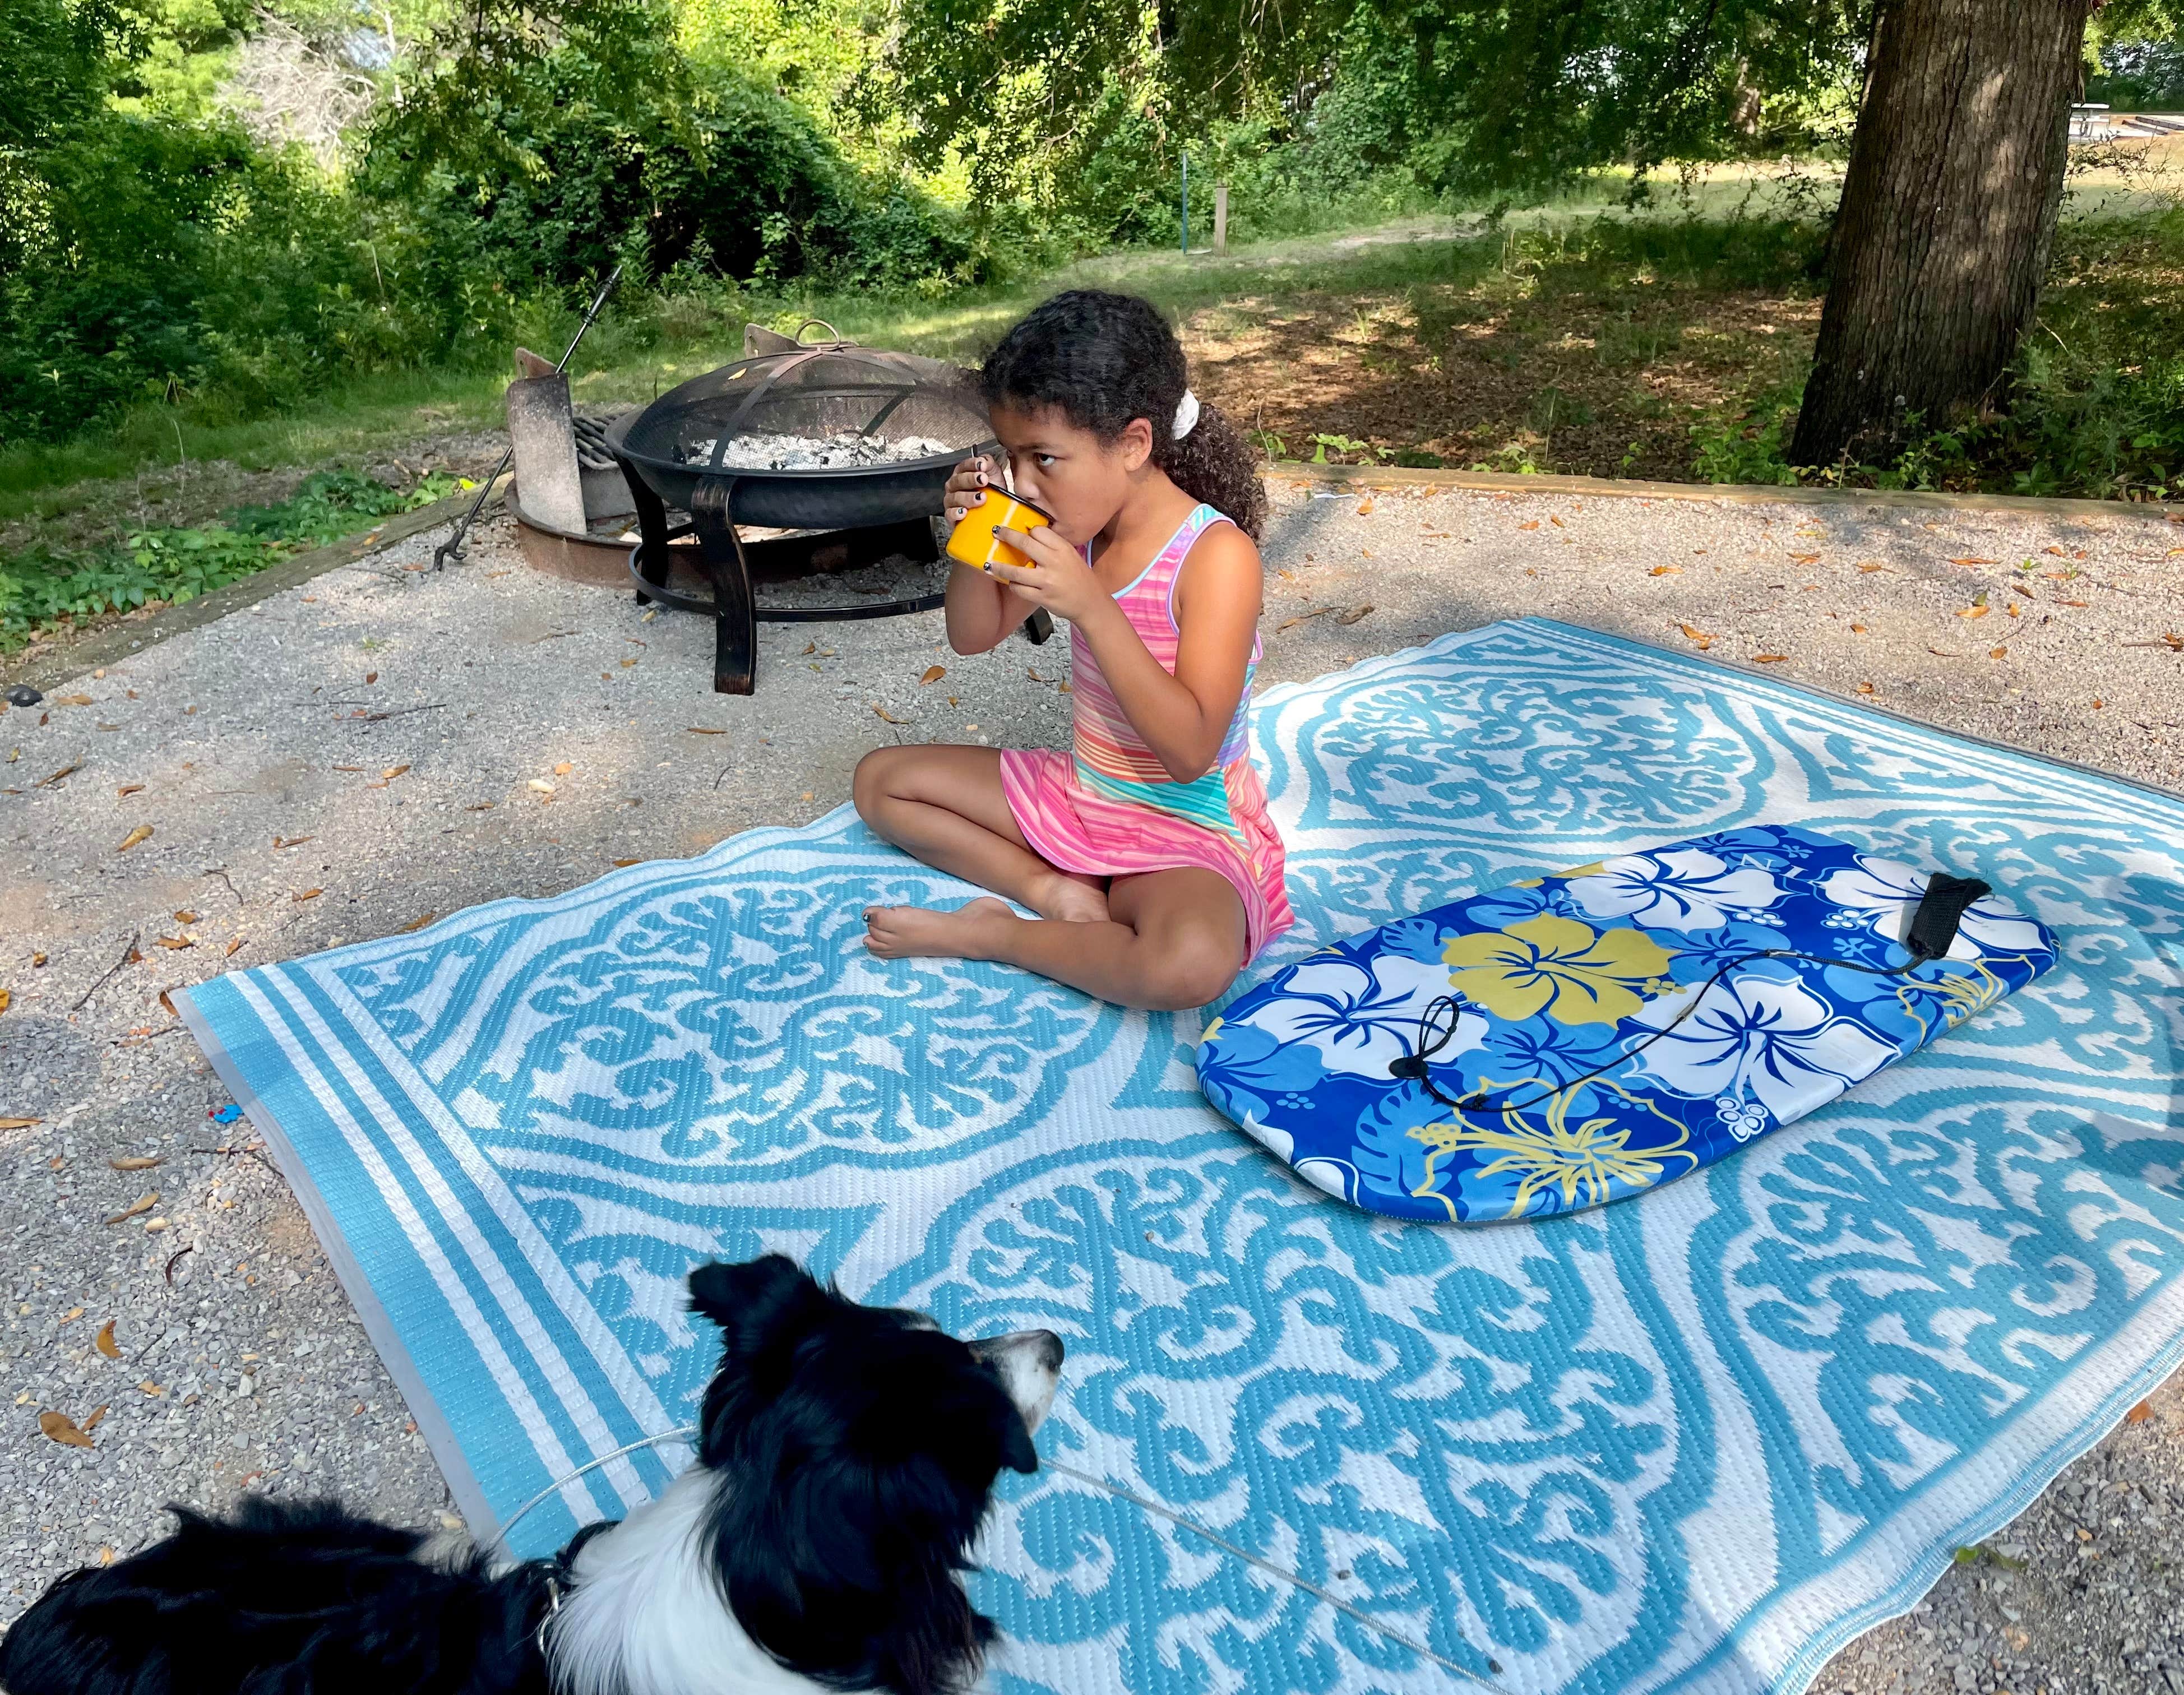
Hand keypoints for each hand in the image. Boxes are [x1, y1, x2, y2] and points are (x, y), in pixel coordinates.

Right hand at [943, 453, 998, 528]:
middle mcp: (955, 486)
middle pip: (958, 480)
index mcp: (964, 473)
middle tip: (983, 480)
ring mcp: (952, 501)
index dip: (972, 464)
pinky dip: (956, 513)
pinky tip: (964, 512)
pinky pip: (949, 514)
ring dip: (968, 497)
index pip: (964, 465)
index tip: (982, 465)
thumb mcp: (994, 475)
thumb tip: (985, 460)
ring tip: (981, 498)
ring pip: (955, 497)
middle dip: (971, 479)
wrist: (994, 512)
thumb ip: (989, 464)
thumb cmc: (992, 493)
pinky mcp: (952, 516)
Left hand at [984, 523, 1109, 624]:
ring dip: (999, 567)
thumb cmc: (1080, 579)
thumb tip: (1030, 536)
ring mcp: (1047, 580)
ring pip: (1016, 571)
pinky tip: (1011, 583)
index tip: (1017, 530)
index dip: (1026, 530)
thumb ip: (1053, 547)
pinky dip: (1013, 585)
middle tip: (995, 532)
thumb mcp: (1071, 556)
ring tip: (989, 565)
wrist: (1090, 604)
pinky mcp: (1042, 597)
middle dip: (1006, 535)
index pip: (1039, 531)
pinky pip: (1019, 589)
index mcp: (1063, 548)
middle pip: (1024, 543)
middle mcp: (1055, 562)